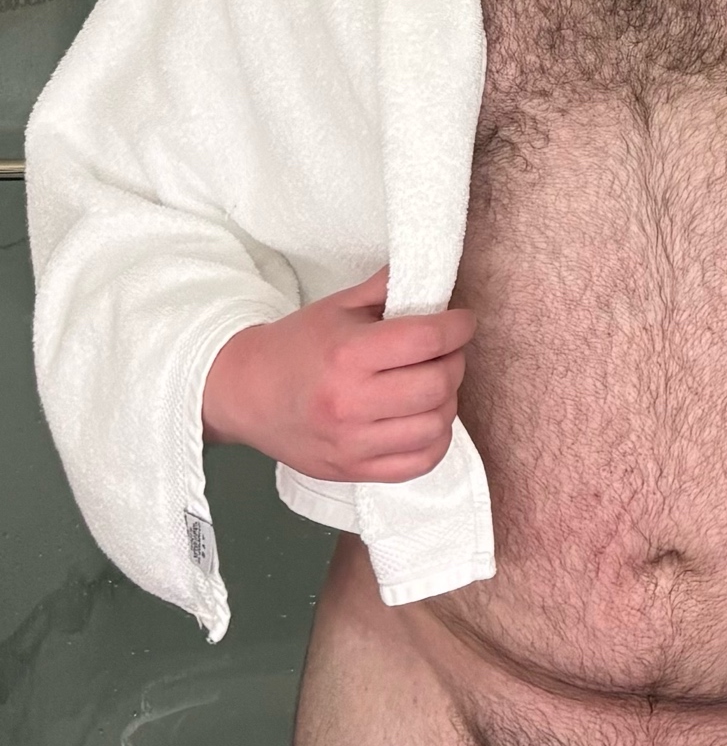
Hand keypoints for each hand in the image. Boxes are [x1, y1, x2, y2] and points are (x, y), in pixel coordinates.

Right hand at [201, 268, 475, 482]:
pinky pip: (418, 463)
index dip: (457, 327)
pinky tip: (426, 418)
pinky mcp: (353, 471)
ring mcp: (352, 444)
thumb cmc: (296, 346)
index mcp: (348, 354)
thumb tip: (430, 274)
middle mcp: (351, 403)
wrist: (246, 394)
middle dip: (455, 361)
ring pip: (435, 426)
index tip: (462, 321)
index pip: (426, 339)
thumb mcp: (337, 306)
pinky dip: (435, 440)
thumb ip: (386, 289)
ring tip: (434, 383)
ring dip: (447, 401)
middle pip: (437, 385)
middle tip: (447, 351)